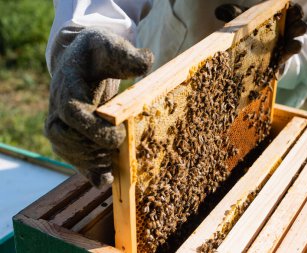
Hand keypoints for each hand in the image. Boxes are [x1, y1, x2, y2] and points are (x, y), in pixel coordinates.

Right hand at [45, 28, 152, 187]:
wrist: (83, 63)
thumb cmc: (98, 55)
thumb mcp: (112, 47)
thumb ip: (128, 55)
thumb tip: (146, 64)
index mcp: (67, 86)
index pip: (72, 113)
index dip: (93, 128)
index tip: (120, 134)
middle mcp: (58, 109)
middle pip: (65, 138)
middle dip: (93, 148)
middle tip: (121, 148)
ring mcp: (62, 126)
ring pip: (67, 152)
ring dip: (92, 161)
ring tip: (116, 162)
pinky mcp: (70, 138)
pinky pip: (74, 160)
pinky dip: (90, 172)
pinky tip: (107, 180)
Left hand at [215, 2, 306, 64]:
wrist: (248, 52)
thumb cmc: (250, 29)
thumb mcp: (243, 20)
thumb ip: (234, 14)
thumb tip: (219, 11)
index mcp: (282, 17)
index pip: (295, 11)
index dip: (296, 11)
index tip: (292, 10)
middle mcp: (287, 32)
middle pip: (300, 27)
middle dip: (298, 26)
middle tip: (293, 26)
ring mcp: (284, 48)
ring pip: (296, 46)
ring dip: (294, 45)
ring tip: (290, 45)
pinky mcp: (279, 63)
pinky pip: (284, 64)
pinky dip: (281, 64)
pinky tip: (277, 64)